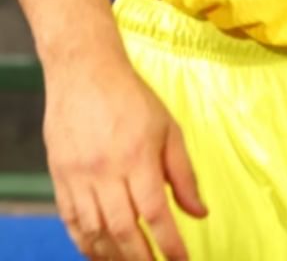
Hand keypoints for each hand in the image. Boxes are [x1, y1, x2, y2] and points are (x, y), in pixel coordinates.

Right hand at [43, 55, 206, 259]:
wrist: (85, 72)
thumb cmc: (131, 98)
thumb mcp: (168, 128)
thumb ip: (183, 173)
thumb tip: (199, 213)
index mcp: (138, 155)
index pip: (156, 211)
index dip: (170, 243)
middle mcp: (107, 170)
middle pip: (124, 229)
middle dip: (141, 258)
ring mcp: (80, 175)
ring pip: (95, 231)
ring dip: (113, 256)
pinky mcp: (60, 176)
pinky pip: (71, 221)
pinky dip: (85, 243)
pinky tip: (98, 253)